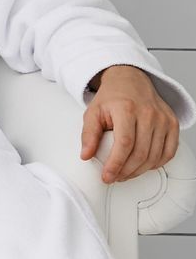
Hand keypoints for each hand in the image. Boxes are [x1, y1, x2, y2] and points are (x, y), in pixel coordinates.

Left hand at [82, 65, 180, 184]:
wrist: (130, 81)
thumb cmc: (111, 98)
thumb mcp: (92, 112)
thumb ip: (88, 134)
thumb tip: (85, 156)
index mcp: (127, 109)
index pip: (124, 144)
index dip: (116, 164)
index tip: (107, 177)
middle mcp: (149, 113)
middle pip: (141, 153)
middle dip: (126, 171)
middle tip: (114, 177)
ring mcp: (163, 119)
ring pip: (155, 156)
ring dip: (139, 170)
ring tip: (125, 174)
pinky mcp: (173, 124)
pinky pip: (169, 152)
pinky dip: (156, 163)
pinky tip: (143, 166)